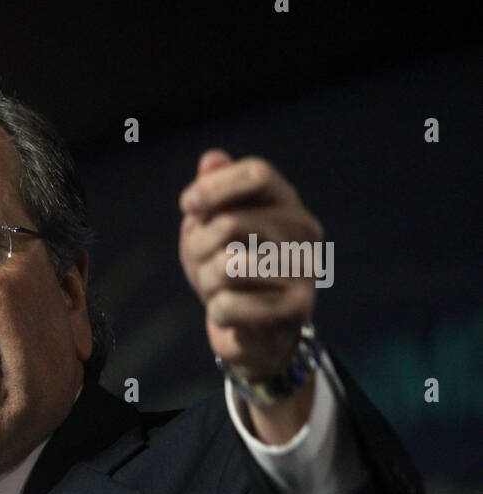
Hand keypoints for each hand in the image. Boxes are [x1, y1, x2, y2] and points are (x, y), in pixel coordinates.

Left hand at [179, 150, 322, 442]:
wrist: (250, 333)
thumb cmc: (226, 273)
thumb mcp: (210, 229)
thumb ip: (212, 193)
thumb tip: (212, 159)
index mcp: (286, 203)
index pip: (257, 173)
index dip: (214, 187)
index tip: (188, 206)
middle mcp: (304, 232)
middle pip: (230, 224)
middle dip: (198, 246)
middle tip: (202, 262)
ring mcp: (305, 270)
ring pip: (227, 267)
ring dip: (206, 282)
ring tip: (218, 288)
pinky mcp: (297, 310)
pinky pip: (229, 305)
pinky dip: (218, 312)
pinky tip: (231, 315)